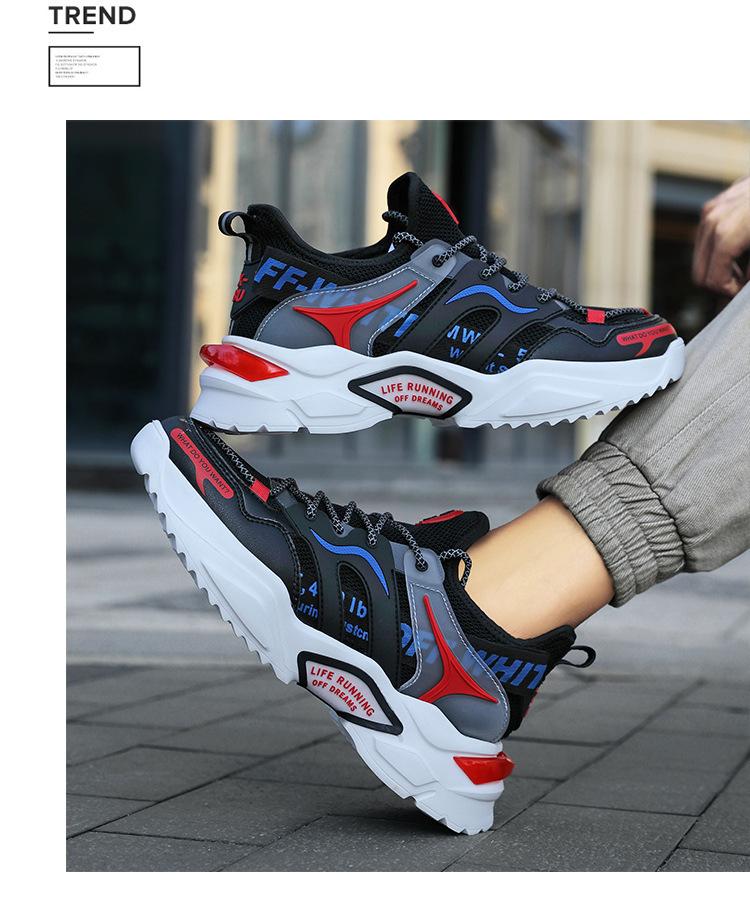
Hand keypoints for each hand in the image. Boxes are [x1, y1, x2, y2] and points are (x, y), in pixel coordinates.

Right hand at [692, 176, 749, 296]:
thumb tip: (741, 291)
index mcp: (725, 235)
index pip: (712, 281)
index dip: (729, 292)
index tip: (743, 291)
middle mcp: (712, 221)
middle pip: (700, 273)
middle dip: (721, 283)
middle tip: (742, 281)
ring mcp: (710, 210)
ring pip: (700, 258)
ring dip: (719, 267)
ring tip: (743, 266)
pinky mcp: (713, 205)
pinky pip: (705, 240)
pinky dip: (719, 251)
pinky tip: (740, 248)